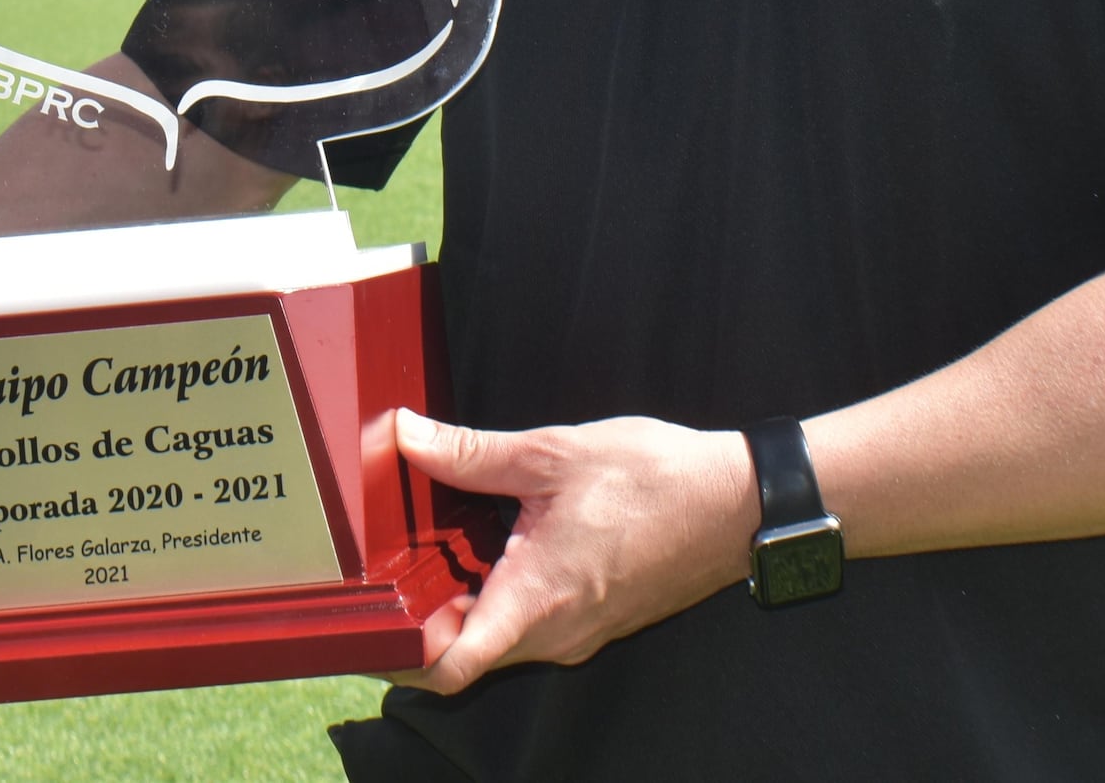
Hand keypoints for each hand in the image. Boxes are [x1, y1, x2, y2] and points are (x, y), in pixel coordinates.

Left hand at [388, 409, 757, 694]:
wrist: (737, 503)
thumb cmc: (656, 480)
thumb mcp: (553, 453)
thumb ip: (473, 452)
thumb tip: (406, 436)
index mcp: (535, 599)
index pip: (447, 667)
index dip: (397, 657)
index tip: (366, 624)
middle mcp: (554, 634)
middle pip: (464, 656)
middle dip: (421, 622)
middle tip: (390, 570)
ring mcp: (578, 634)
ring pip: (499, 640)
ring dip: (465, 606)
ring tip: (438, 549)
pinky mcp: (596, 621)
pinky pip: (532, 625)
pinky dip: (502, 596)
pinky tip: (496, 544)